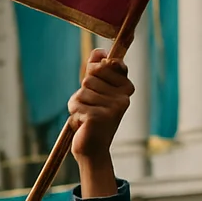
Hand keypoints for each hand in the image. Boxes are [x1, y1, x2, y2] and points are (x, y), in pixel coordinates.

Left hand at [69, 49, 132, 195]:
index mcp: (127, 88)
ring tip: (87, 118)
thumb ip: (98, 70)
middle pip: (90, 77)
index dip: (96, 73)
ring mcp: (112, 107)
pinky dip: (74, 115)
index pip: (106, 63)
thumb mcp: (97, 91)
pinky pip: (75, 104)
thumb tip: (99, 51)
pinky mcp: (98, 117)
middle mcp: (123, 97)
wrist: (93, 150)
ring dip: (78, 105)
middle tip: (91, 108)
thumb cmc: (94, 118)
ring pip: (81, 92)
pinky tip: (83, 126)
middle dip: (84, 91)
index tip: (99, 88)